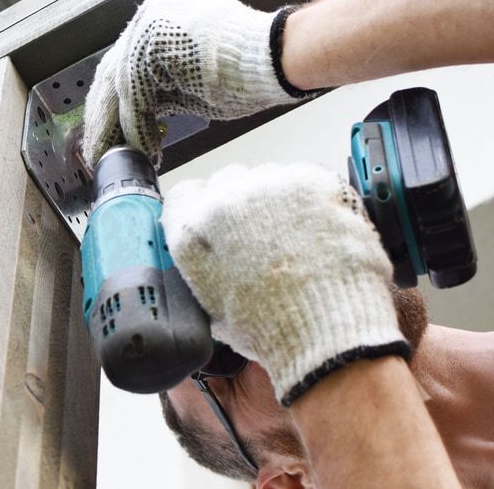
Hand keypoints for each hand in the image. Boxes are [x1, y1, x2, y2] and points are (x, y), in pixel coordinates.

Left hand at [81, 0, 313, 166]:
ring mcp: (148, 26)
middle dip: (106, 117)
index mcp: (159, 19)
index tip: (107, 129)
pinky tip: (145, 148)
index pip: (123, 67)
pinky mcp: (150, 44)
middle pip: (113, 75)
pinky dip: (137, 126)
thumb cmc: (246, 71)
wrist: (274, 58)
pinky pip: (134, 94)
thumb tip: (142, 116)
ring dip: (120, 127)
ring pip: (121, 87)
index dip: (114, 104)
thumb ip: (162, 89)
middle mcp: (149, 16)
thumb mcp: (191, 80)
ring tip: (120, 155)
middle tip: (100, 147)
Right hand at [161, 162, 408, 405]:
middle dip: (245, 202)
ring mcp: (266, 188)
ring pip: (268, 177)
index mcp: (191, 232)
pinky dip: (314, 198)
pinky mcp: (307, 182)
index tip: (220, 218)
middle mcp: (222, 202)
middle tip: (265, 232)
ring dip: (279, 198)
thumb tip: (211, 251)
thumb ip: (203, 266)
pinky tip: (321, 229)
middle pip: (228, 180)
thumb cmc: (272, 328)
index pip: (184, 195)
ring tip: (299, 236)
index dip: (203, 206)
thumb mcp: (212, 303)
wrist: (327, 333)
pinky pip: (305, 178)